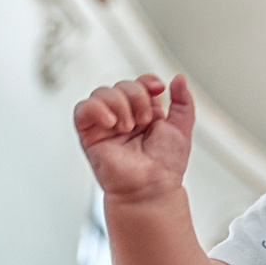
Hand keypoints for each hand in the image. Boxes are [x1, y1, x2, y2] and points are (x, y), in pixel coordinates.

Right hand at [74, 73, 195, 203]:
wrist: (152, 186)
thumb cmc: (165, 166)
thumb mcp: (182, 128)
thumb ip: (183, 101)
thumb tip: (179, 78)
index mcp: (143, 113)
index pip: (138, 83)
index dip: (147, 81)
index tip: (158, 90)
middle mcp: (123, 116)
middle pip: (121, 85)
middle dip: (136, 97)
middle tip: (144, 121)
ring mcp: (105, 125)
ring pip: (102, 93)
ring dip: (119, 104)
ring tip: (129, 127)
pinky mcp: (89, 135)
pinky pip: (82, 110)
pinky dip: (96, 109)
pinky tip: (111, 122)